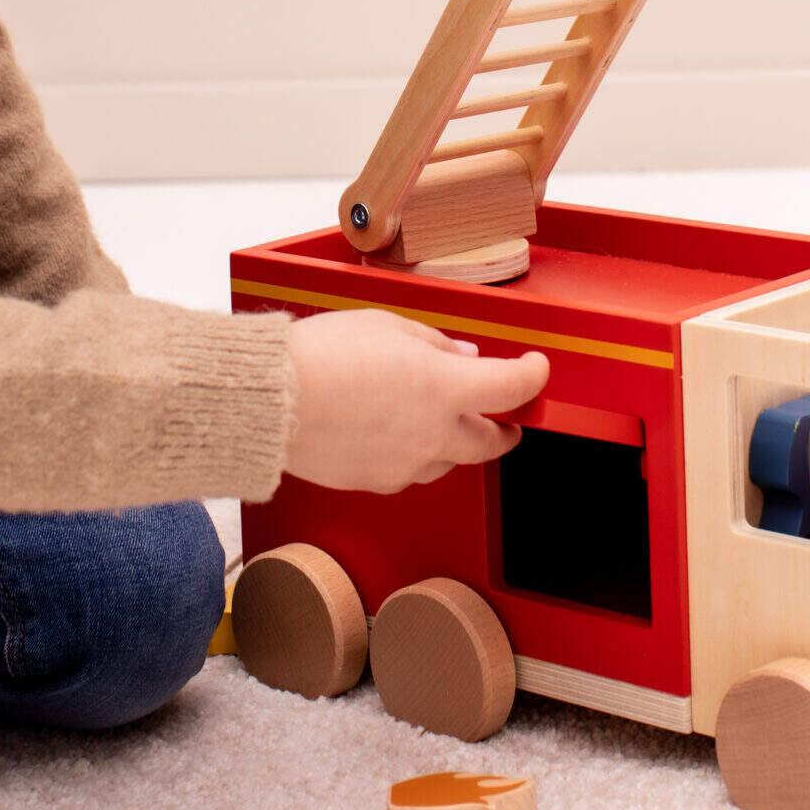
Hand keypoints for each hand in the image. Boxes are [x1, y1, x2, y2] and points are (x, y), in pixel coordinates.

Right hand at [285, 307, 548, 493]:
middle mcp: (433, 435)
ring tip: (438, 420)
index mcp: (445, 388)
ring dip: (454, 443)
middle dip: (504, 431)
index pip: (511, 387)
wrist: (273, 402)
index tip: (536, 368)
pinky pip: (408, 471)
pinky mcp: (375, 482)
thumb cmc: (324, 355)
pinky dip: (412, 454)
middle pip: (490, 443)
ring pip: (447, 461)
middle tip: (507, 421)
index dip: (533, 375)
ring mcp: (405, 465)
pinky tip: (393, 433)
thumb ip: (435, 345)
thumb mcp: (389, 327)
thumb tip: (464, 356)